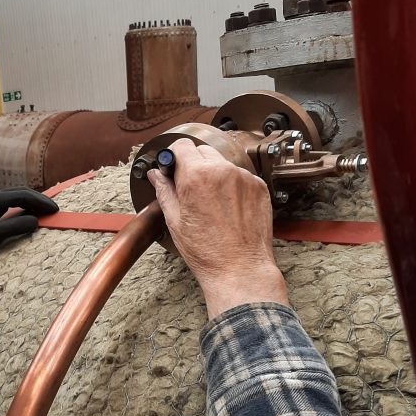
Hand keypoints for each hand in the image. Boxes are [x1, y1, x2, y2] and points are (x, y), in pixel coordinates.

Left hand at [0, 188, 58, 260]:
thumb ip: (14, 227)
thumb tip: (35, 221)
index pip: (23, 196)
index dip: (41, 202)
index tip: (55, 210)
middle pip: (21, 193)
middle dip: (39, 200)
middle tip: (54, 210)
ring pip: (16, 197)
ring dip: (32, 203)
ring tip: (46, 212)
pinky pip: (11, 204)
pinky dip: (23, 208)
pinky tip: (30, 215)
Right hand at [147, 139, 288, 318]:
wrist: (240, 269)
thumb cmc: (207, 252)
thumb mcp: (175, 221)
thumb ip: (165, 191)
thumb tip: (156, 175)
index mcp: (196, 176)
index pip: (182, 146)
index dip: (175, 156)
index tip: (174, 167)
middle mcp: (222, 171)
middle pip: (203, 151)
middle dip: (194, 164)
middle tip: (190, 188)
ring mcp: (244, 178)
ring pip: (223, 164)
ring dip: (214, 174)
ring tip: (212, 202)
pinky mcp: (259, 187)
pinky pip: (241, 176)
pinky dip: (233, 185)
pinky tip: (228, 207)